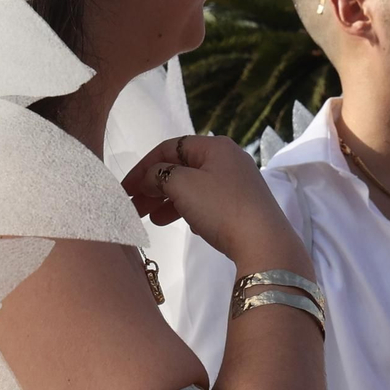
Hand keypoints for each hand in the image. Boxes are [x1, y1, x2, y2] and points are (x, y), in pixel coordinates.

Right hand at [122, 135, 305, 267]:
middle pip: (181, 168)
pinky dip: (188, 210)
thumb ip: (159, 175)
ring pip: (193, 187)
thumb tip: (152, 177)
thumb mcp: (182, 185)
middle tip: (133, 206)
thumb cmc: (220, 207)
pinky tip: (179, 224)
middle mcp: (229, 159)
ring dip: (168, 200)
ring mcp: (238, 184)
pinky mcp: (241, 206)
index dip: (143, 167)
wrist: (264, 242)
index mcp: (215, 146)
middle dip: (154, 186)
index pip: (169, 148)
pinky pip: (207, 202)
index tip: (125, 189)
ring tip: (150, 218)